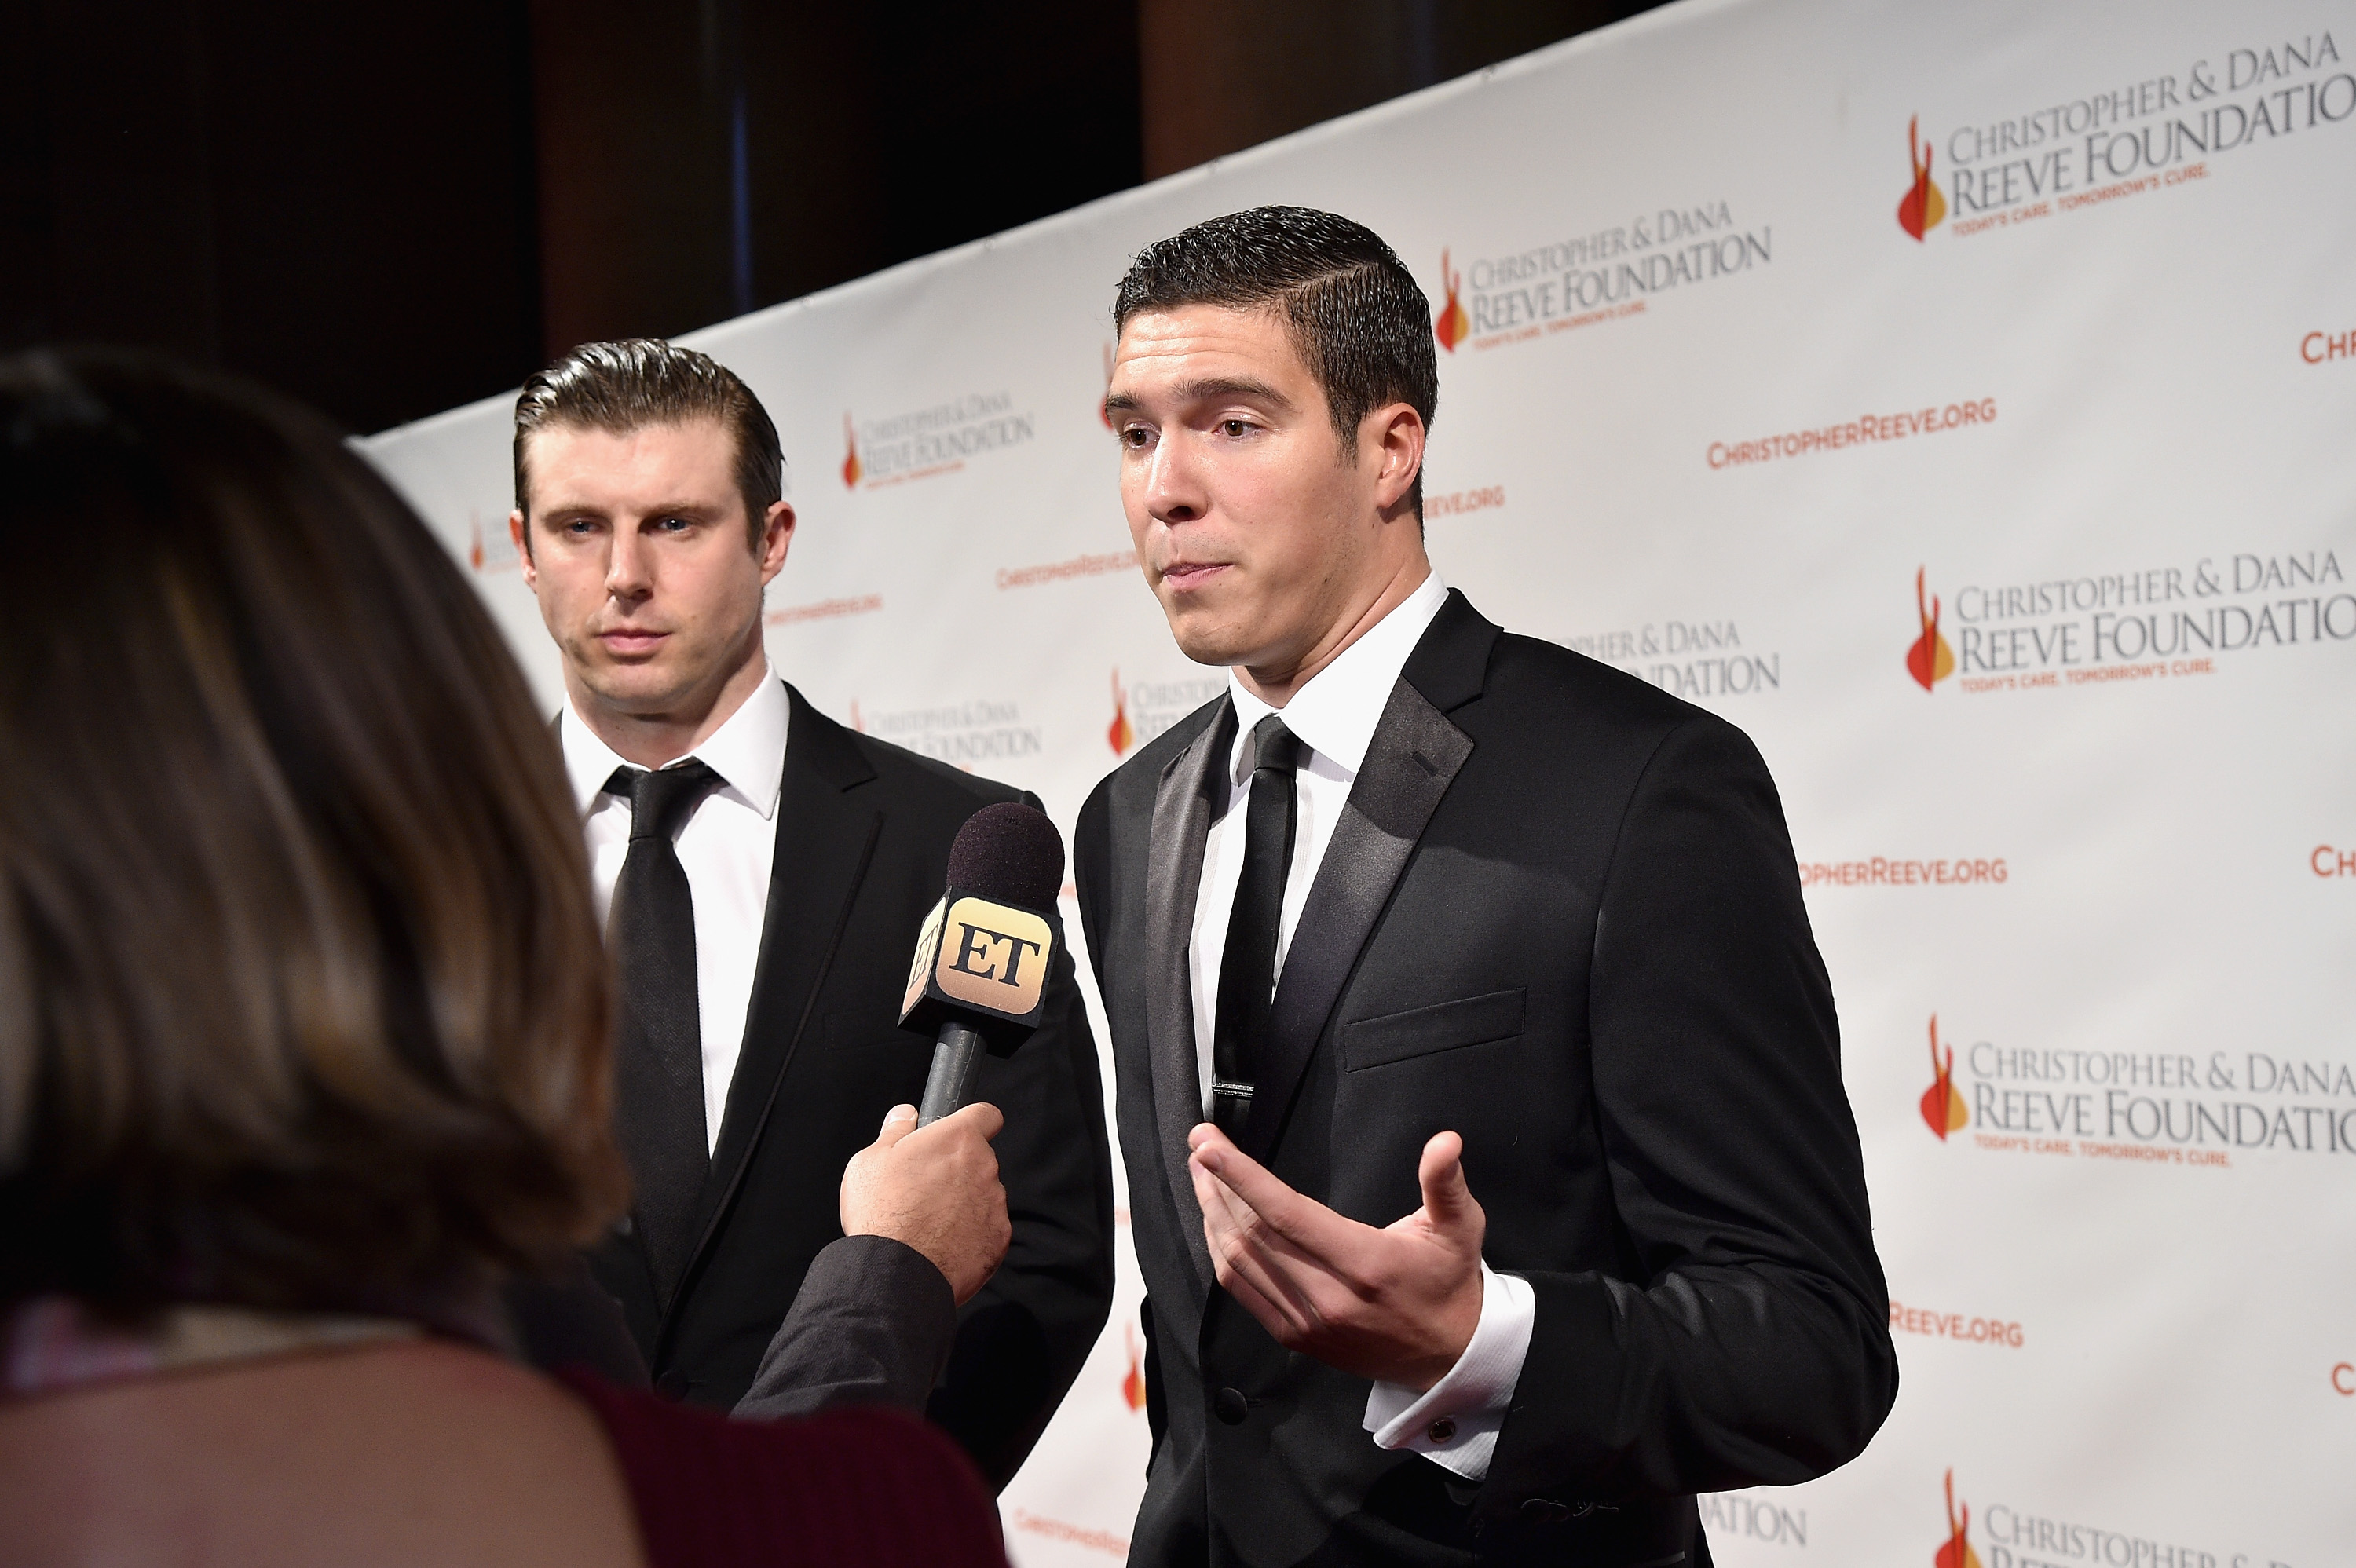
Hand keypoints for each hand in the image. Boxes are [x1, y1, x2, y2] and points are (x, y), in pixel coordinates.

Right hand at [840, 1102, 1009, 1304]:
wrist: (896, 1273)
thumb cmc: (881, 1214)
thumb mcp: (871, 1160)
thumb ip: (895, 1131)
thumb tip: (905, 1115)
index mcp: (959, 1139)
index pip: (986, 1115)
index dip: (972, 1122)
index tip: (957, 1133)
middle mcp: (985, 1168)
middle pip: (979, 1160)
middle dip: (958, 1169)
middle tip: (925, 1186)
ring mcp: (995, 1205)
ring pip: (983, 1195)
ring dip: (964, 1202)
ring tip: (929, 1221)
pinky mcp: (998, 1239)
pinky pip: (987, 1228)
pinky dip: (970, 1234)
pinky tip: (941, 1243)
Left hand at [1188, 1123, 1484, 1389]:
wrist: (1448, 1355)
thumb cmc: (1449, 1286)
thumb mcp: (1459, 1228)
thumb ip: (1445, 1182)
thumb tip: (1445, 1142)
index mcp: (1365, 1264)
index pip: (1286, 1213)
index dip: (1242, 1177)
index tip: (1211, 1147)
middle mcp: (1330, 1297)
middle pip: (1253, 1234)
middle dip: (1219, 1184)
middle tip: (1201, 1146)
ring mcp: (1307, 1322)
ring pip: (1240, 1262)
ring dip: (1213, 1214)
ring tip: (1201, 1175)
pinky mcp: (1295, 1336)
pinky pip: (1242, 1291)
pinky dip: (1220, 1252)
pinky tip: (1216, 1223)